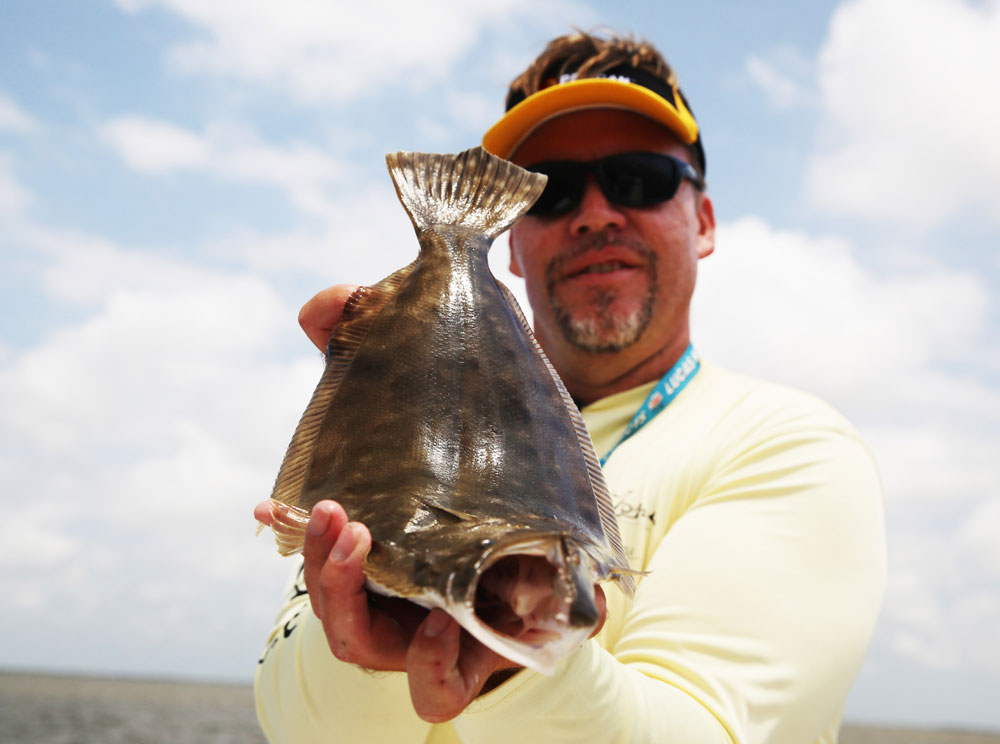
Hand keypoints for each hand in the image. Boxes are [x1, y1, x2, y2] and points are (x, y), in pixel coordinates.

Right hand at [257, 285, 610, 720]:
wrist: (580, 540)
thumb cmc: (497, 474)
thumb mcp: (454, 405)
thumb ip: (383, 350)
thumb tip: (320, 306)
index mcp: (387, 549)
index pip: (322, 551)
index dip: (293, 529)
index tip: (268, 502)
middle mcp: (400, 597)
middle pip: (333, 604)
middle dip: (321, 563)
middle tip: (334, 512)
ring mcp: (434, 632)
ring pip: (366, 647)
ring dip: (348, 602)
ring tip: (365, 543)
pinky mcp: (480, 659)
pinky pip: (440, 686)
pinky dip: (430, 666)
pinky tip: (442, 623)